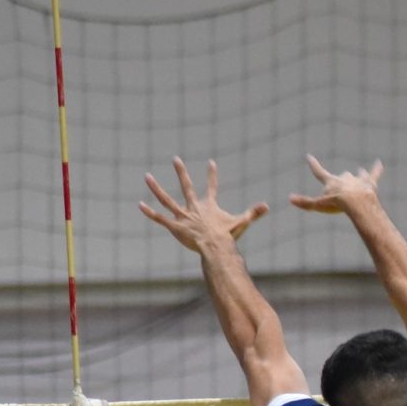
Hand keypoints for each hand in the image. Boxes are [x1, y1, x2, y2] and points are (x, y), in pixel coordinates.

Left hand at [140, 158, 267, 254]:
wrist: (214, 246)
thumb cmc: (227, 236)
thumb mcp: (241, 223)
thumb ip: (253, 214)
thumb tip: (267, 206)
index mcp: (209, 206)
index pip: (212, 187)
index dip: (212, 175)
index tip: (211, 162)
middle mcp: (194, 207)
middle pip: (186, 186)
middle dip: (181, 172)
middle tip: (176, 159)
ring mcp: (183, 216)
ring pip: (167, 200)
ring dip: (156, 188)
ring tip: (147, 176)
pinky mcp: (175, 227)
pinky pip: (160, 218)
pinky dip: (150, 212)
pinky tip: (139, 205)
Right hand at [288, 155, 382, 214]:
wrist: (356, 201)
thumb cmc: (336, 204)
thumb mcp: (318, 205)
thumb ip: (305, 202)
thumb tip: (289, 198)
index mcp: (331, 182)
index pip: (319, 172)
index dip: (314, 165)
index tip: (309, 156)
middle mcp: (344, 178)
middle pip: (341, 176)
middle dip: (341, 180)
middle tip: (340, 186)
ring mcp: (357, 180)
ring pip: (357, 175)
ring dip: (358, 175)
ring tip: (360, 171)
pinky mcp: (369, 183)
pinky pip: (374, 174)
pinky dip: (377, 169)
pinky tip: (379, 163)